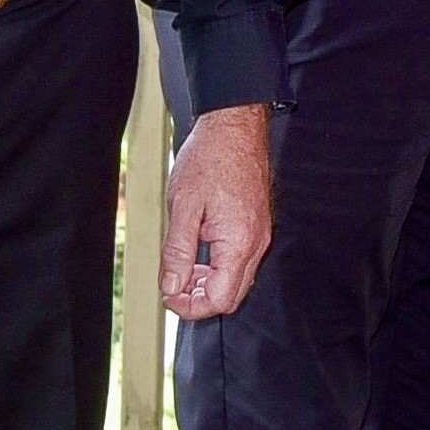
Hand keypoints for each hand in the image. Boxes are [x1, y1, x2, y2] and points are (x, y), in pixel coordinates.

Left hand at [161, 102, 271, 320]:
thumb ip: (177, 252)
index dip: (190, 306)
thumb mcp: (183, 205)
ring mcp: (260, 232)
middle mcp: (256, 241)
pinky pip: (242, 260)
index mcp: (239, 241)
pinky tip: (201, 251)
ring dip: (210, 283)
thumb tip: (171, 286)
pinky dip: (220, 266)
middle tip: (174, 286)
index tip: (169, 295)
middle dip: (200, 299)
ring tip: (184, 268)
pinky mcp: (258, 223)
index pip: (219, 299)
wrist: (235, 123)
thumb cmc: (212, 155)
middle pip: (232, 296)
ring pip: (238, 280)